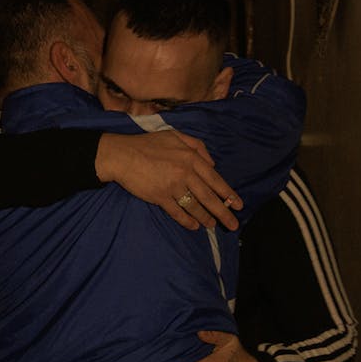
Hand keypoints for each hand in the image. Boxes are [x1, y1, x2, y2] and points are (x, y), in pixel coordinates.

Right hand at [95, 132, 242, 231]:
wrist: (122, 155)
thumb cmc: (148, 144)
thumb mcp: (175, 136)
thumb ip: (197, 146)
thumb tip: (212, 164)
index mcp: (191, 157)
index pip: (215, 179)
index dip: (228, 194)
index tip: (238, 205)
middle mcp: (185, 172)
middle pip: (209, 196)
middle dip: (223, 212)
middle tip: (233, 225)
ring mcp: (173, 186)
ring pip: (194, 206)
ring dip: (205, 217)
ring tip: (212, 225)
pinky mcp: (160, 197)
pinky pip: (177, 212)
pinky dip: (187, 220)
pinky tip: (194, 225)